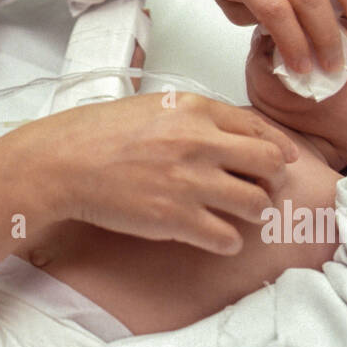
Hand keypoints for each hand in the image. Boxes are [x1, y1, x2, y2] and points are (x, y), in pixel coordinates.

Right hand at [0, 91, 298, 254]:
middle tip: (258, 186)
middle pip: (269, 164)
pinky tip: (216, 235)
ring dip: (252, 210)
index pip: (258, 127)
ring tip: (237, 212)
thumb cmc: (98, 134)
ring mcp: (190, 182)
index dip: (277, 146)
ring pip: (256, 203)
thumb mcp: (153, 106)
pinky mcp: (177, 219)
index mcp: (194, 110)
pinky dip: (228, 240)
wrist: (64, 163)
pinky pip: (228, 238)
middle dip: (269, 178)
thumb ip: (194, 116)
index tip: (282, 157)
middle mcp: (200, 143)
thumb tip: (229, 133)